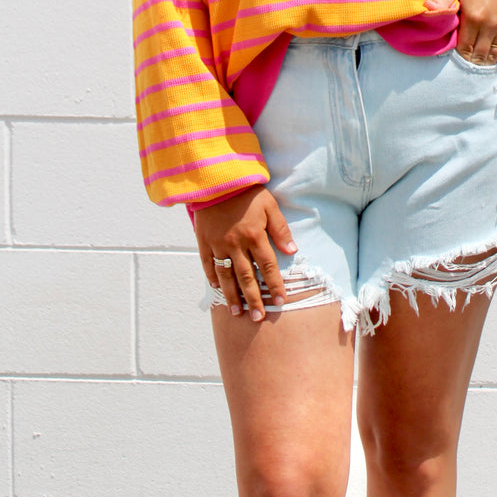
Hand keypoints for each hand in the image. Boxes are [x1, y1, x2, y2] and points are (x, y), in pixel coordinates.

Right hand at [194, 185, 296, 322]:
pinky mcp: (204, 241)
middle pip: (247, 278)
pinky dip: (212, 277)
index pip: (268, 267)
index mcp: (254, 236)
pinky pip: (208, 264)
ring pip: (226, 276)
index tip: (282, 301)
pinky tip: (217, 289)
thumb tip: (292, 250)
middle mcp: (236, 245)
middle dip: (254, 300)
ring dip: (232, 296)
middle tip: (258, 318)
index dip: (275, 285)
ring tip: (237, 312)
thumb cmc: (246, 191)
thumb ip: (280, 228)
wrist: (216, 179)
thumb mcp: (270, 205)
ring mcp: (218, 244)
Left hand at [424, 0, 496, 62]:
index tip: (451, 51)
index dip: (456, 53)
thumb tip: (426, 10)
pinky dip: (496, 55)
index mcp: (474, 17)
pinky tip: (488, 56)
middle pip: (478, 55)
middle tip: (460, 57)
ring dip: (482, 60)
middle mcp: (490, 26)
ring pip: (492, 55)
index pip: (464, 48)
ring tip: (473, 59)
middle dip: (468, 59)